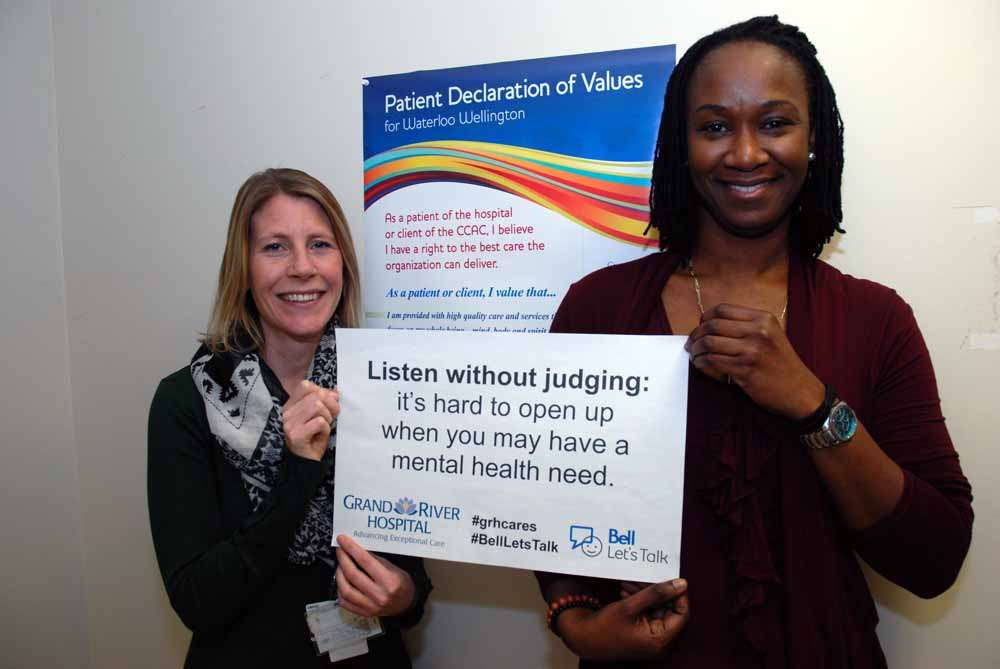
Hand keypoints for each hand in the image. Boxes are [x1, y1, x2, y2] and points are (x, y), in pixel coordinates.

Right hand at [281, 380, 338, 460]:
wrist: (305, 462)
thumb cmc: (313, 438)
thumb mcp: (320, 416)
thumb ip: (326, 401)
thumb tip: (336, 390)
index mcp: (290, 405)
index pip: (306, 385)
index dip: (322, 392)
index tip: (327, 405)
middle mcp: (286, 412)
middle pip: (315, 395)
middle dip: (330, 406)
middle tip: (330, 419)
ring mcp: (289, 424)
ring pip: (317, 406)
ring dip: (328, 417)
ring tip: (324, 427)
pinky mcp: (296, 435)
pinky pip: (320, 422)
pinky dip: (326, 429)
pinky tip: (320, 435)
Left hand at [335, 534, 415, 617]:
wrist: (407, 604)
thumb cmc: (402, 584)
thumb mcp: (394, 568)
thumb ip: (375, 560)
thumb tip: (357, 548)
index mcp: (389, 582)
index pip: (365, 561)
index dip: (351, 548)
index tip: (343, 540)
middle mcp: (379, 595)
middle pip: (353, 574)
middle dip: (343, 559)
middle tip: (340, 550)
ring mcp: (371, 606)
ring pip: (346, 590)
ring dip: (339, 574)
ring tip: (340, 565)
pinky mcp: (364, 613)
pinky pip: (345, 602)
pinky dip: (340, 590)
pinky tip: (342, 581)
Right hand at [557, 579, 689, 660]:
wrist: (583, 639)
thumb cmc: (604, 627)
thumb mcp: (630, 606)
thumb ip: (656, 593)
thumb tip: (681, 583)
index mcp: (661, 640)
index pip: (682, 613)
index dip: (678, 594)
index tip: (668, 577)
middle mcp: (660, 643)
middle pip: (670, 610)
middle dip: (657, 592)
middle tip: (645, 577)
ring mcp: (652, 640)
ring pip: (658, 610)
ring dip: (647, 595)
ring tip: (630, 582)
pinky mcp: (644, 635)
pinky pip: (649, 615)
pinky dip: (641, 602)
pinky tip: (627, 591)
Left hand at [685, 304, 824, 419]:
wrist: (799, 391)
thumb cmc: (781, 365)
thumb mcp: (770, 335)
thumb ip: (746, 327)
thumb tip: (709, 325)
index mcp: (763, 318)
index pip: (722, 309)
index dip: (705, 318)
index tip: (700, 327)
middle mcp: (758, 331)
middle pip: (712, 325)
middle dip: (696, 334)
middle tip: (691, 343)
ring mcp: (752, 350)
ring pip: (709, 342)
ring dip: (696, 350)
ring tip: (695, 355)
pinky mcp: (745, 369)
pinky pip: (712, 361)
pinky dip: (701, 362)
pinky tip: (701, 365)